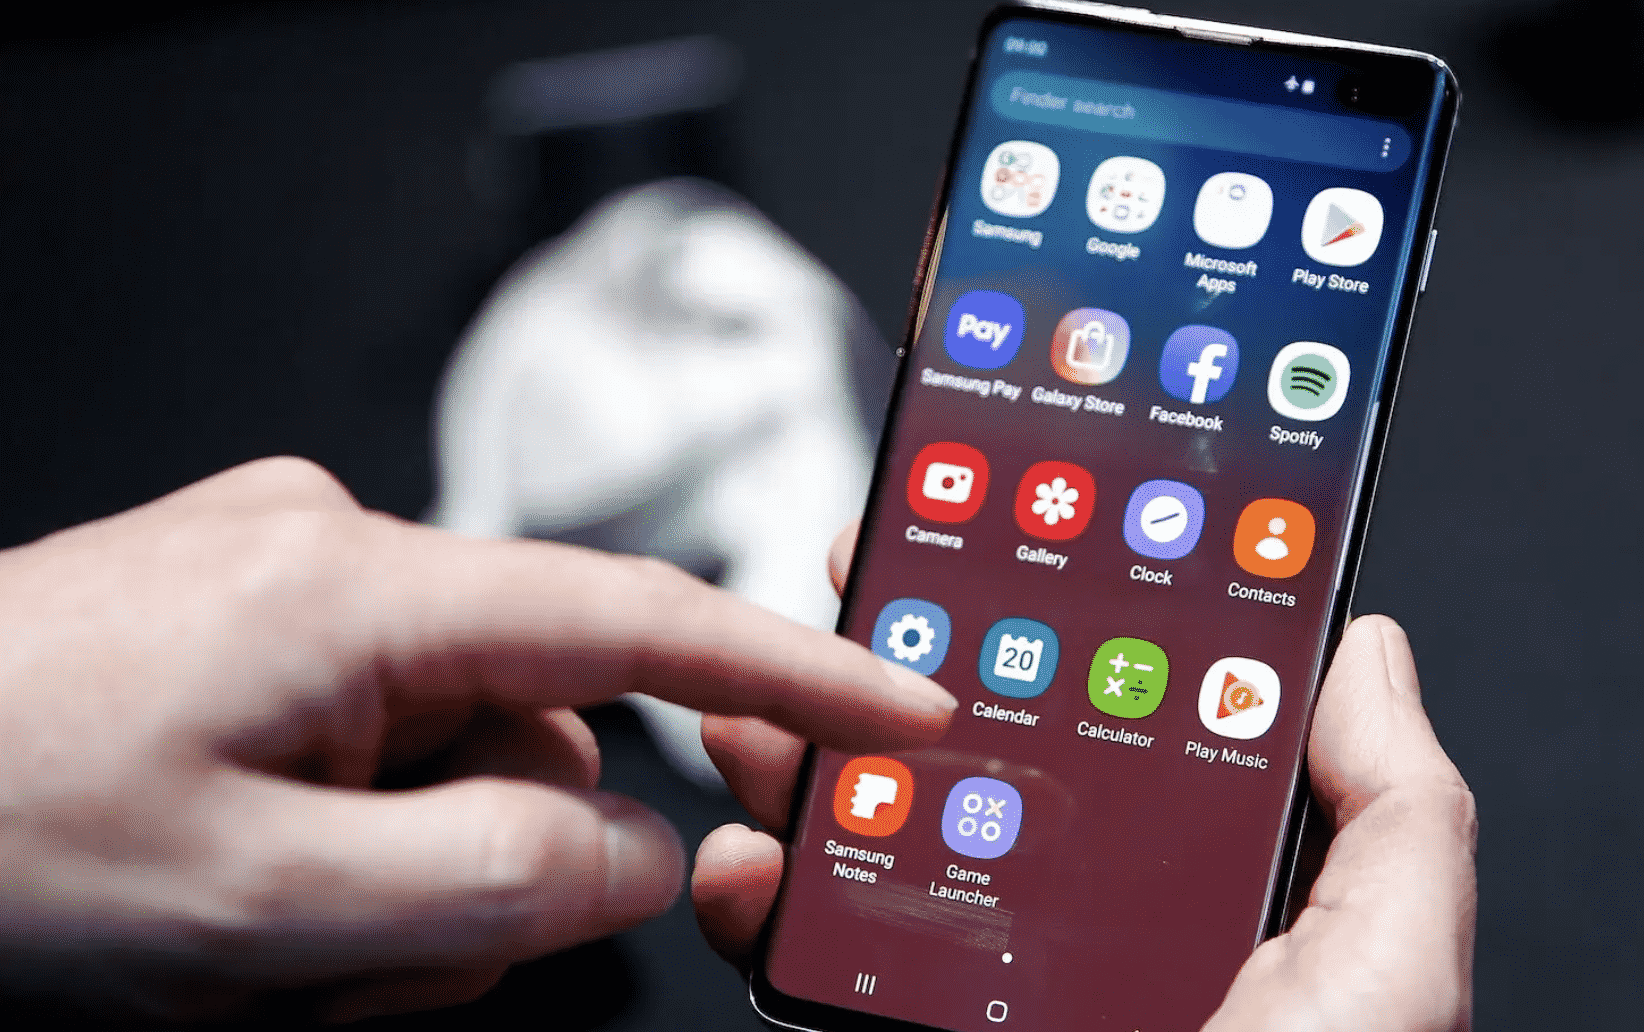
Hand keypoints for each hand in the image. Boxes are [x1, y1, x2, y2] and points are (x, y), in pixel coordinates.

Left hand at [0, 459, 956, 1022]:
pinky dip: (354, 836)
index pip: (634, 617)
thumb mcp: (252, 908)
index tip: (902, 709)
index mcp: (354, 589)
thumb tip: (641, 853)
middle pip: (535, 728)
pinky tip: (245, 884)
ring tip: (256, 936)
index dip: (789, 668)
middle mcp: (336, 552)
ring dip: (400, 871)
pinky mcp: (256, 630)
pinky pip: (380, 740)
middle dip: (486, 861)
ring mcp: (291, 588)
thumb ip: (487, 883)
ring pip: (455, 755)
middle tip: (348, 956)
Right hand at [693, 525, 1476, 1031]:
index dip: (1064, 612)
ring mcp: (979, 978)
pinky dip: (762, 892)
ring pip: (874, 832)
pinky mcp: (898, 1030)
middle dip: (903, 660)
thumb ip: (1394, 812)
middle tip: (858, 581)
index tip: (1005, 522)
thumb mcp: (1385, 976)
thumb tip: (1365, 646)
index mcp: (1195, 880)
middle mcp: (1081, 914)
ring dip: (806, 754)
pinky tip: (751, 858)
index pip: (1123, 710)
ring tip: (771, 700)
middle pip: (976, 753)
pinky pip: (816, 948)